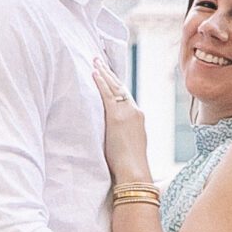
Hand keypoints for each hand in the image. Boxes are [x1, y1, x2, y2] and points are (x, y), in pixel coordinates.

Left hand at [92, 56, 150, 184]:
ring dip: (103, 73)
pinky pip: (107, 95)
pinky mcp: (116, 117)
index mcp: (137, 117)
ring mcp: (126, 113)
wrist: (134, 171)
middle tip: (99, 60)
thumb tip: (114, 129)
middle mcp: (134, 111)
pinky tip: (94, 73)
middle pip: (120, 87)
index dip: (115, 83)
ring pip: (114, 87)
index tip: (108, 73)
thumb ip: (123, 131)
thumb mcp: (130, 142)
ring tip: (95, 62)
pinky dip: (100, 82)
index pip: (125, 95)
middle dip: (109, 73)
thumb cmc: (129, 163)